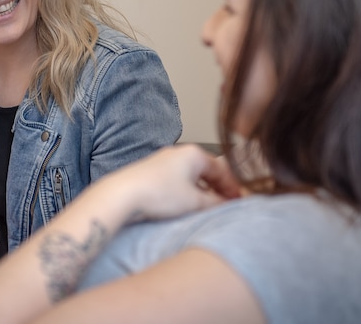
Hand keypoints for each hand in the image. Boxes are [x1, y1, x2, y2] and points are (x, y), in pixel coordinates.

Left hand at [105, 144, 241, 222]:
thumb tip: (227, 204)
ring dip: (201, 191)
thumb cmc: (158, 194)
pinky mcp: (152, 171)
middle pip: (206, 171)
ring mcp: (164, 161)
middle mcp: (179, 152)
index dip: (232, 188)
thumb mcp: (194, 202)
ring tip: (206, 208)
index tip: (238, 202)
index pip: (221, 170)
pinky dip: (186, 191)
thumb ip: (216, 203)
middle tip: (225, 206)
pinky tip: (185, 205)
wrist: (123, 195)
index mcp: (194, 154)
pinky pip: (177, 180)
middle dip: (217, 189)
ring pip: (191, 176)